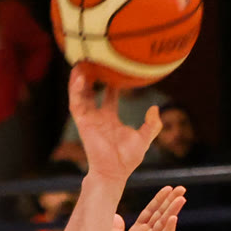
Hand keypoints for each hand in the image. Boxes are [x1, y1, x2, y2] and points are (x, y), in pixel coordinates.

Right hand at [68, 67, 159, 184]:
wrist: (115, 172)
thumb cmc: (128, 159)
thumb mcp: (144, 139)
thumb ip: (152, 125)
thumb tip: (155, 108)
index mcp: (111, 118)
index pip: (110, 96)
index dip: (112, 83)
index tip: (114, 69)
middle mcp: (98, 116)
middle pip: (92, 90)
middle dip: (91, 76)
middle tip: (93, 59)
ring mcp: (89, 118)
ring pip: (81, 93)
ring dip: (79, 78)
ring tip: (81, 61)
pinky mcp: (82, 121)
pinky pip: (76, 102)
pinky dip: (76, 89)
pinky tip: (79, 76)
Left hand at [105, 184, 185, 230]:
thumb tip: (117, 216)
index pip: (150, 213)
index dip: (158, 200)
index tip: (168, 188)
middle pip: (160, 215)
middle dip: (170, 201)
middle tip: (183, 188)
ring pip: (164, 225)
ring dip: (173, 211)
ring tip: (183, 198)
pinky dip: (169, 230)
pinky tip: (175, 218)